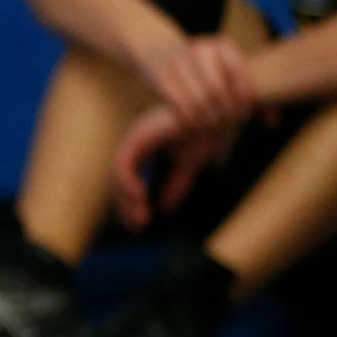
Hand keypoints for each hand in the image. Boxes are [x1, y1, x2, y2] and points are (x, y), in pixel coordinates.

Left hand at [112, 104, 222, 231]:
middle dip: (125, 207)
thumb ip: (176, 185)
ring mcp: (136, 139)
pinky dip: (127, 181)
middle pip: (118, 181)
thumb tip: (165, 210)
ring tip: (142, 216)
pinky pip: (123, 163)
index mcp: (146, 150)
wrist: (219, 109)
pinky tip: (140, 195)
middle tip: (139, 226)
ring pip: (117, 175)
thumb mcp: (189, 164)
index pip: (128, 182)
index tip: (140, 225)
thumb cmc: (206, 130)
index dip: (129, 206)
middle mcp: (137, 144)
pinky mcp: (140, 136)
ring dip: (126, 199)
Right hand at [139, 37, 257, 130]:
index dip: (243, 99)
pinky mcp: (161, 74)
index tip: (244, 116)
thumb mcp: (226, 73)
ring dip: (206, 119)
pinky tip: (193, 125)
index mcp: (222, 45)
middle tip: (227, 125)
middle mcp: (201, 48)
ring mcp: (179, 60)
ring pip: (198, 98)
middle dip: (224, 112)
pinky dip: (187, 118)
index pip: (239, 75)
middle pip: (218, 90)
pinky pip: (178, 102)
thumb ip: (249, 94)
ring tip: (212, 128)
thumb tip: (274, 123)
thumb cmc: (203, 69)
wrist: (160, 52)